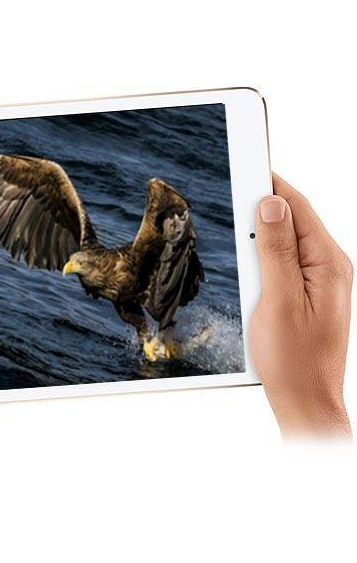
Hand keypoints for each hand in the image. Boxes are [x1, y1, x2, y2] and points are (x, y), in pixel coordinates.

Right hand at [250, 174, 352, 439]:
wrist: (303, 399)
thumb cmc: (292, 359)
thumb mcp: (278, 301)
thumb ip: (275, 250)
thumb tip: (270, 204)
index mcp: (327, 263)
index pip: (297, 207)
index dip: (270, 183)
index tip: (247, 163)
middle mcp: (328, 267)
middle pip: (292, 220)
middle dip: (261, 205)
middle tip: (233, 191)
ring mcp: (318, 280)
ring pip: (285, 240)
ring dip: (260, 232)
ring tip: (238, 227)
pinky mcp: (305, 292)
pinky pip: (284, 261)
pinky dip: (263, 254)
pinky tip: (249, 259)